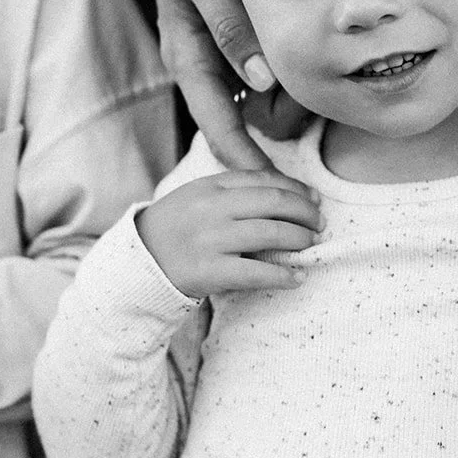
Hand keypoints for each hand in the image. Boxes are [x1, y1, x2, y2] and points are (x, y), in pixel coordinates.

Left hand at [135, 0, 310, 169]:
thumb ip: (255, 26)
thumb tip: (284, 76)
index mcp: (194, 29)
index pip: (214, 103)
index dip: (236, 144)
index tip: (265, 180)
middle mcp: (185, 16)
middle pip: (209, 97)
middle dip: (240, 140)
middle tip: (276, 173)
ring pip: (216, 64)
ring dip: (243, 105)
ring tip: (286, 130)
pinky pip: (219, 13)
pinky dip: (241, 46)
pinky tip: (268, 72)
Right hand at [137, 167, 323, 298]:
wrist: (138, 263)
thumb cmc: (177, 227)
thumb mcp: (199, 196)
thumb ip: (236, 189)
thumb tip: (290, 192)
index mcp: (211, 186)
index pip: (265, 180)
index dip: (296, 188)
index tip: (314, 198)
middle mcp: (212, 209)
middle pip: (274, 203)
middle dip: (305, 212)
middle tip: (319, 223)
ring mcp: (211, 240)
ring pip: (271, 234)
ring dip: (299, 239)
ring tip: (309, 245)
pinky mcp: (210, 272)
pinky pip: (256, 272)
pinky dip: (283, 275)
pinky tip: (297, 277)